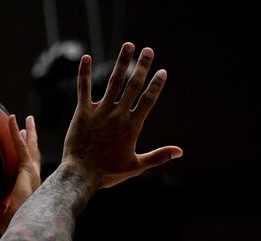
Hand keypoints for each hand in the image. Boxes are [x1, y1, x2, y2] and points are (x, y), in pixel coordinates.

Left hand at [0, 114, 41, 233]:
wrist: (24, 227)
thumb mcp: (1, 217)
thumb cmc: (13, 227)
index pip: (27, 170)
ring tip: (28, 119)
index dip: (27, 160)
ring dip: (29, 132)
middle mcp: (33, 179)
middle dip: (32, 141)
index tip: (25, 150)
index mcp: (28, 188)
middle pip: (33, 155)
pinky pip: (19, 146)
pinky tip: (11, 118)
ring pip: (30, 147)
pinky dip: (15, 132)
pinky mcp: (26, 169)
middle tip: (30, 128)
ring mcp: (31, 173)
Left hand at [62, 43, 182, 189]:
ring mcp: (100, 112)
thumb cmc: (108, 173)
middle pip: (133, 86)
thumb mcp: (136, 166)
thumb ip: (158, 156)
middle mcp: (117, 115)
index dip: (156, 85)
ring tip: (128, 45)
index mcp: (132, 126)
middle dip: (142, 66)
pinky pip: (84, 89)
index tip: (162, 71)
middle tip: (148, 50)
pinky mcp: (83, 113)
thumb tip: (180, 152)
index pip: (148, 100)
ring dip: (122, 62)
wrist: (81, 175)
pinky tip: (85, 57)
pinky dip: (84, 73)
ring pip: (113, 82)